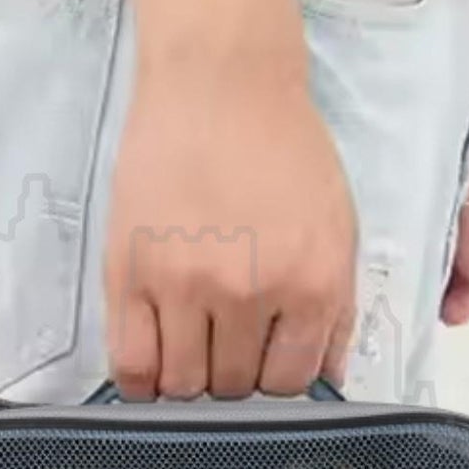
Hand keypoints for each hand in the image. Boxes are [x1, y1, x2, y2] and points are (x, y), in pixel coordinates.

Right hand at [104, 54, 357, 399]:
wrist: (219, 81)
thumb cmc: (280, 145)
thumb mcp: (337, 226)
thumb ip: (337, 307)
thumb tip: (326, 373)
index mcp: (313, 282)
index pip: (292, 381)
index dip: (278, 379)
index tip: (265, 362)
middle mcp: (251, 292)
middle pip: (236, 387)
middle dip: (233, 375)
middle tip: (226, 344)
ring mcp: (186, 286)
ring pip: (183, 385)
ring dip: (188, 378)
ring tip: (190, 347)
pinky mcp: (131, 273)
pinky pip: (131, 364)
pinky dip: (141, 381)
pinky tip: (152, 362)